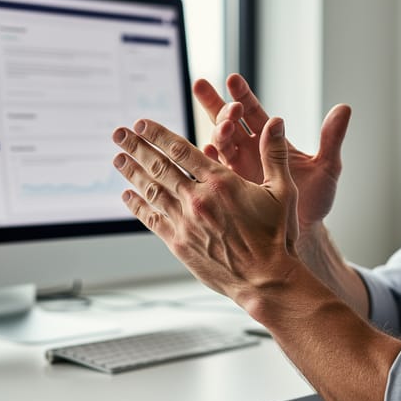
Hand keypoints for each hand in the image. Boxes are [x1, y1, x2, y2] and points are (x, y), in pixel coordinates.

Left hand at [112, 117, 301, 305]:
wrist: (264, 279)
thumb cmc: (276, 235)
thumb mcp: (282, 190)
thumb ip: (275, 154)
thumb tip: (276, 121)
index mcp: (221, 182)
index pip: (181, 150)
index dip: (158, 134)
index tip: (141, 124)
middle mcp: (198, 199)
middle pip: (159, 166)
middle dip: (136, 147)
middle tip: (118, 134)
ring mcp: (185, 222)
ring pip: (152, 191)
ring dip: (132, 173)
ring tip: (118, 159)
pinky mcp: (179, 243)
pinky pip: (152, 220)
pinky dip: (137, 206)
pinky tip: (128, 195)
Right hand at [194, 74, 351, 232]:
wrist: (304, 232)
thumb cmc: (316, 200)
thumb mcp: (327, 167)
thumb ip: (332, 138)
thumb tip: (344, 108)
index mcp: (271, 140)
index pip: (253, 111)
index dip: (242, 95)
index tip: (232, 80)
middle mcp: (251, 151)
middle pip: (227, 121)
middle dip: (216, 105)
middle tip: (211, 93)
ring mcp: (238, 170)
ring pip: (219, 143)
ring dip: (219, 132)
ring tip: (224, 127)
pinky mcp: (230, 189)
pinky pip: (214, 173)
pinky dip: (210, 161)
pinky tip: (209, 152)